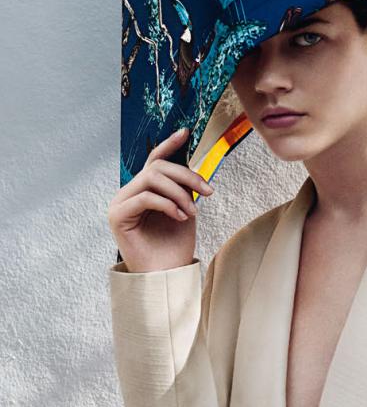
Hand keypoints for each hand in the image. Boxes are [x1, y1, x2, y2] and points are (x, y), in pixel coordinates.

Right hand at [108, 126, 214, 272]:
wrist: (167, 274)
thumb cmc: (175, 245)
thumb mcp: (185, 208)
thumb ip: (183, 186)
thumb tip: (189, 161)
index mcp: (143, 189)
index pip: (154, 160)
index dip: (169, 144)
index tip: (186, 133)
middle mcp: (129, 192)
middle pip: (157, 167)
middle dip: (187, 176)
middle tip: (208, 191)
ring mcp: (120, 203)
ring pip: (152, 178)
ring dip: (179, 193)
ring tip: (193, 211)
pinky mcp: (117, 216)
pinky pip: (145, 197)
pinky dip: (168, 204)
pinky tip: (181, 217)